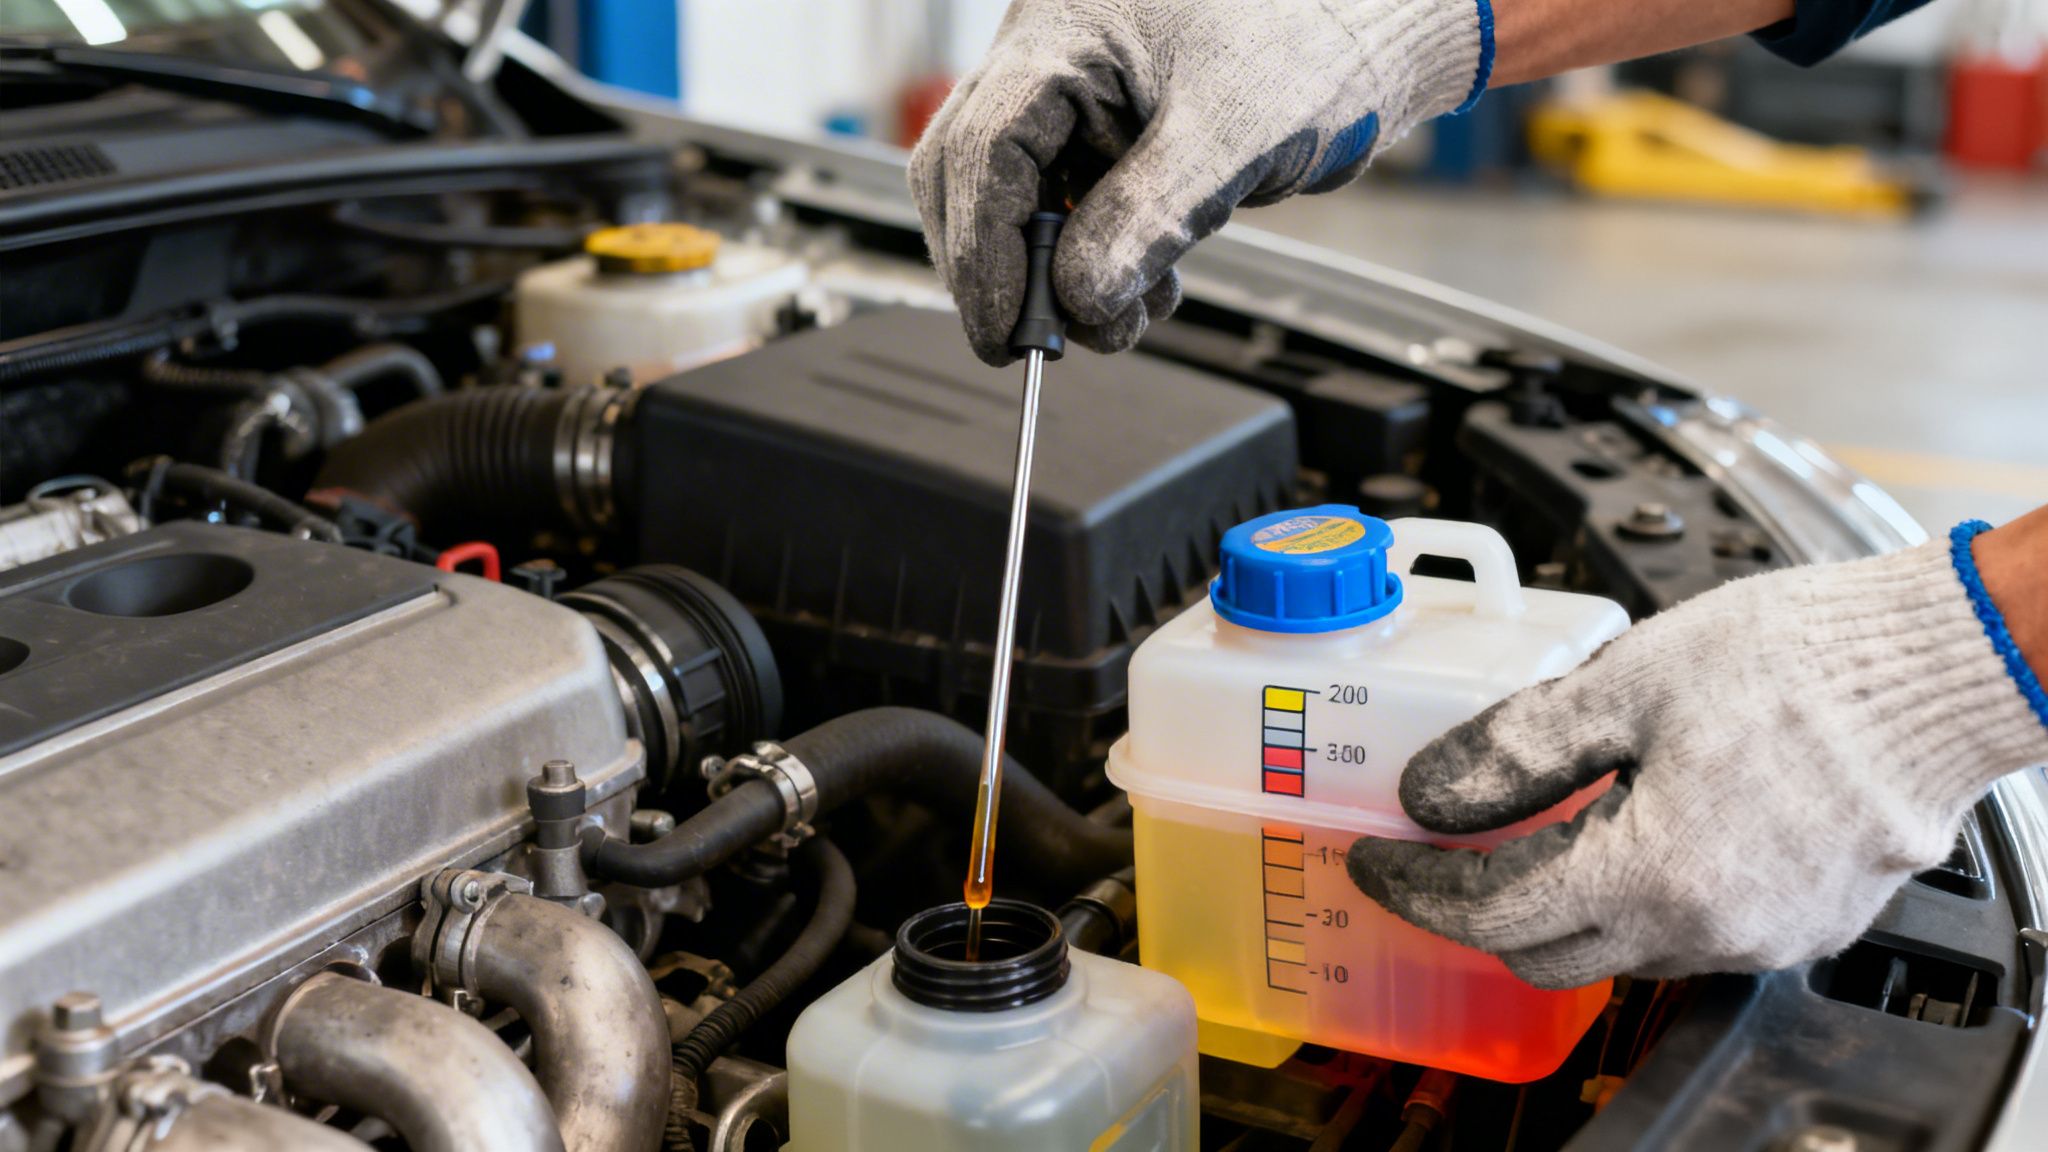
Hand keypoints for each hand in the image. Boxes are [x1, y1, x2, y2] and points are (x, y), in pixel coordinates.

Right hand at [909, 0, 1490, 365]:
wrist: (1374, 24)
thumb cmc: (1318, 35)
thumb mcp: (1235, 132)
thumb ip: (1150, 216)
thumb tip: (1080, 299)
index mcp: (1066, 32)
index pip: (982, 148)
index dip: (983, 250)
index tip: (1005, 329)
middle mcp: (1054, 59)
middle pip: (971, 175)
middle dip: (1002, 269)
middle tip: (1038, 344)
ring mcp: (1077, 98)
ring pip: (1016, 200)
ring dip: (1056, 277)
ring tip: (1125, 320)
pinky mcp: (1108, 136)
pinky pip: (1069, 207)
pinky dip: (1096, 262)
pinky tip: (1146, 291)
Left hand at [1347, 533, 2047, 989]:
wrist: (1940, 666)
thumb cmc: (1801, 663)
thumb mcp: (1624, 683)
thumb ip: (1516, 749)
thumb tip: (1432, 794)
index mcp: (1653, 876)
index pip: (1491, 915)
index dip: (1419, 888)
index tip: (1381, 858)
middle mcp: (1710, 931)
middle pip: (1546, 954)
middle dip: (1477, 907)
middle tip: (1440, 848)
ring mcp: (1765, 937)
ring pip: (1620, 949)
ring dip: (1562, 900)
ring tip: (1534, 826)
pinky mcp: (1808, 922)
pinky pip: (1693, 932)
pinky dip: (1638, 894)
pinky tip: (1628, 829)